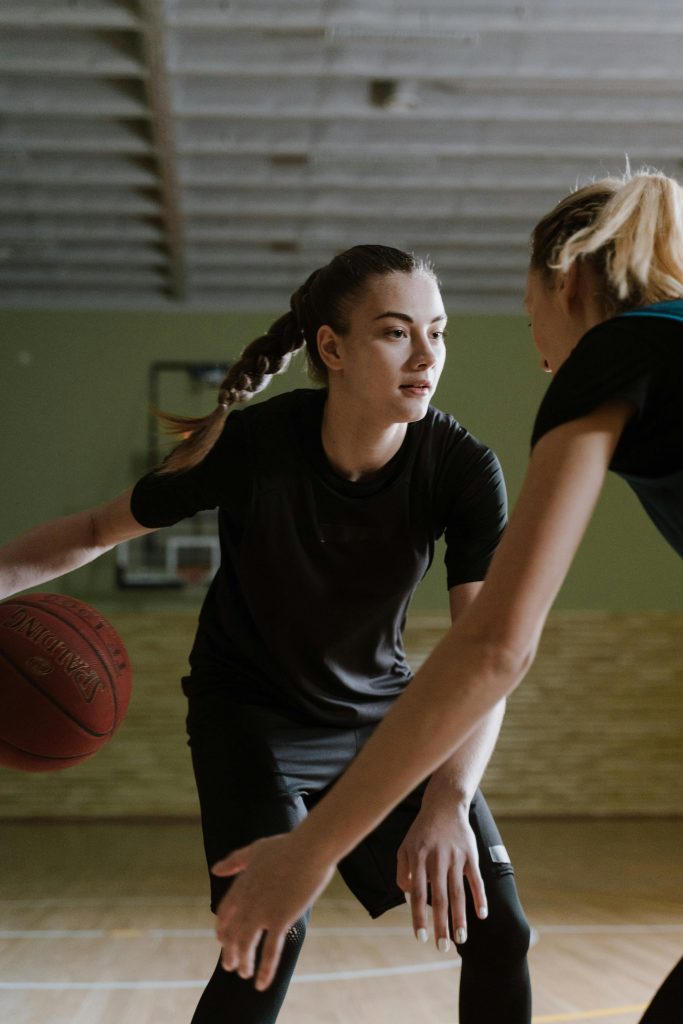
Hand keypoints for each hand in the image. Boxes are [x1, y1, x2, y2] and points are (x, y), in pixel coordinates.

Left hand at [211, 832, 334, 990]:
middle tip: (230, 965)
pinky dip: (264, 969)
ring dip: (243, 962)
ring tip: (244, 973)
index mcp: (241, 886)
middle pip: (231, 933)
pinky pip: (270, 951)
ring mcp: (262, 912)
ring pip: (246, 945)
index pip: (224, 915)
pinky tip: (261, 984)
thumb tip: (215, 869)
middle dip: (229, 952)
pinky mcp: (280, 919)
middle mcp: (247, 902)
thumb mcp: (254, 850)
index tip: (223, 941)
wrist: (310, 848)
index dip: (222, 930)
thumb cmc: (286, 846)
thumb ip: (234, 861)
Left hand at [396, 800, 487, 950]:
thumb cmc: (421, 831)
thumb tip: (410, 897)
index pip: (417, 893)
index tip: (420, 938)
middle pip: (439, 898)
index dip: (419, 917)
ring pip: (458, 892)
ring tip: (461, 940)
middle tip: (442, 948)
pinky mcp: (470, 855)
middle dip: (441, 925)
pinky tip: (482, 915)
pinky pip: (475, 880)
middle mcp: (437, 858)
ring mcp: (455, 857)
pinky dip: (480, 898)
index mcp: (418, 858)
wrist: (444, 805)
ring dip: (460, 918)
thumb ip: (403, 872)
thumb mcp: (404, 847)